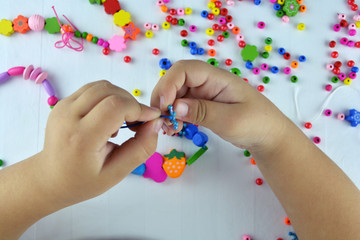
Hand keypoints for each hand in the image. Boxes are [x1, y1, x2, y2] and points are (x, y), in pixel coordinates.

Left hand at [40, 81, 162, 205]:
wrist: (49, 178)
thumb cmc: (84, 181)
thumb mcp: (117, 173)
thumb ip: (141, 149)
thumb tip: (156, 123)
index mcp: (81, 138)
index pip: (115, 106)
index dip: (139, 108)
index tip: (152, 118)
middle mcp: (68, 117)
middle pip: (109, 91)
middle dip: (131, 103)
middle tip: (138, 122)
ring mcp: (62, 107)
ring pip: (101, 86)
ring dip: (120, 98)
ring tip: (123, 121)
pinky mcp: (62, 103)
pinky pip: (92, 89)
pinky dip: (108, 97)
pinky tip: (109, 117)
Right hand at [151, 60, 289, 152]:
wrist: (269, 136)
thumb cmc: (257, 124)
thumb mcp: (230, 119)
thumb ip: (202, 112)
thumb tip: (174, 106)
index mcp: (217, 78)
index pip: (185, 70)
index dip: (169, 84)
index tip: (163, 106)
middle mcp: (207, 83)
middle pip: (176, 81)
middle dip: (163, 98)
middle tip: (160, 120)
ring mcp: (204, 95)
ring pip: (176, 95)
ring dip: (166, 109)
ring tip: (166, 128)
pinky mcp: (203, 107)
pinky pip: (182, 107)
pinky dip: (173, 116)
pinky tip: (173, 129)